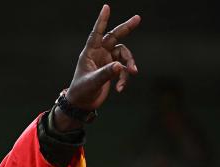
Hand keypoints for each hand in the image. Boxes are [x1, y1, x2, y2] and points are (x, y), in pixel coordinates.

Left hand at [55, 5, 139, 130]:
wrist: (82, 104)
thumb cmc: (81, 91)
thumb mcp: (92, 82)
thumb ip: (106, 74)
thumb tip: (121, 67)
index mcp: (90, 52)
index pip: (97, 33)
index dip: (102, 20)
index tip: (106, 7)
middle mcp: (99, 54)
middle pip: (115, 37)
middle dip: (126, 28)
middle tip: (138, 18)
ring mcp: (107, 61)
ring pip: (124, 56)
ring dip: (129, 64)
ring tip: (133, 73)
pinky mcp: (112, 71)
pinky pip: (124, 70)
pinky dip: (124, 78)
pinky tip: (120, 89)